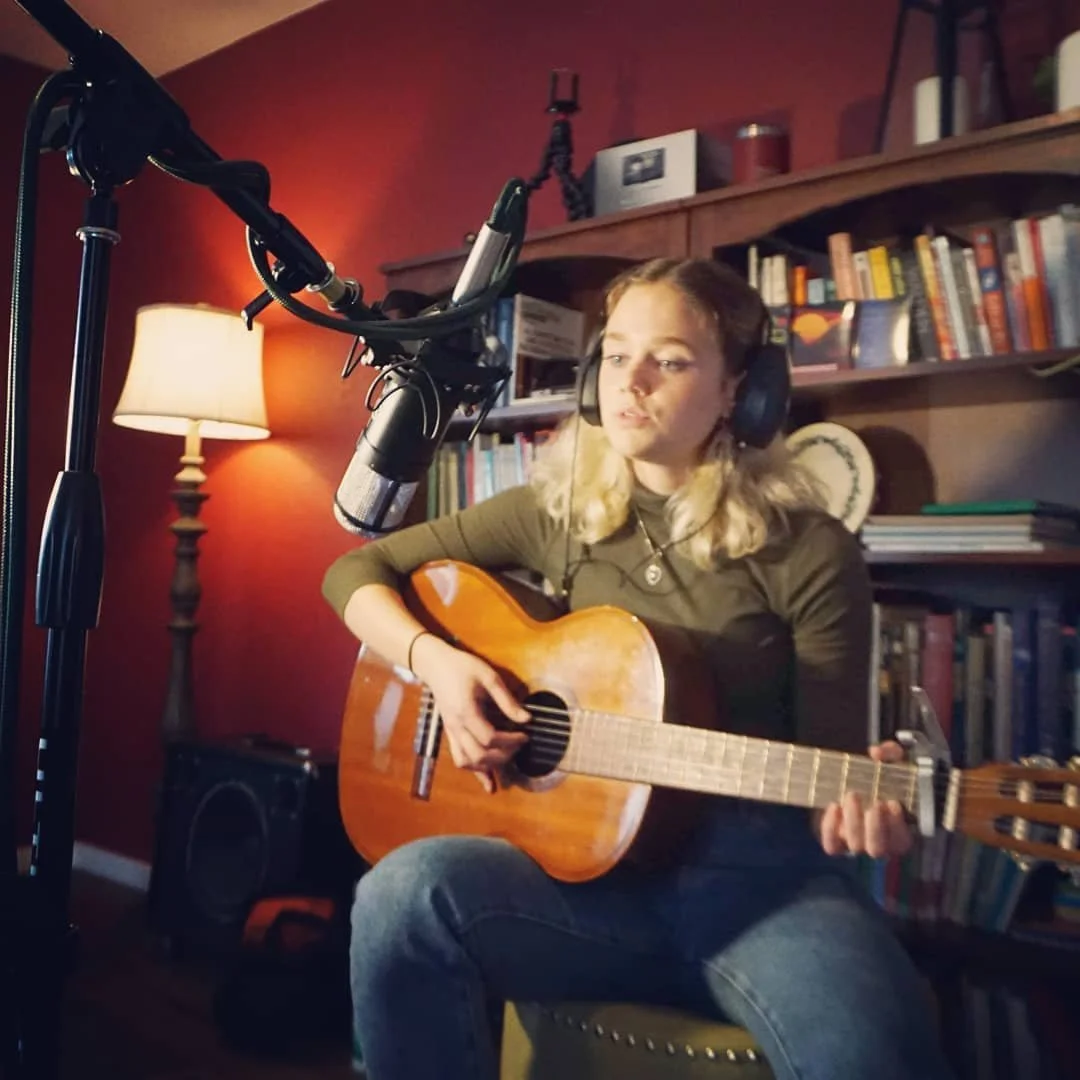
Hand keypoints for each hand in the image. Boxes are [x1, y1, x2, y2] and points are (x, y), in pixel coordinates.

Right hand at [411, 633, 529, 792]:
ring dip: (489, 766)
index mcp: (466, 712)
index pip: (490, 738)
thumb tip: (526, 719)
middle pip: (479, 755)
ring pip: (467, 761)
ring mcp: (451, 732)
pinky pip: (460, 758)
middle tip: (519, 744)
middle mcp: (456, 727)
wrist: (435, 665)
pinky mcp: (450, 734)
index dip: (511, 741)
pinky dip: (475, 772)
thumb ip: (507, 700)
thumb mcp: (489, 677)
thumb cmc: (462, 667)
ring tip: (507, 759)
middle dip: (503, 755)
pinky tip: (489, 783)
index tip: (525, 735)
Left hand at [817, 740, 913, 858]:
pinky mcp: (835, 839)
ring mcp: (855, 843)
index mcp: (899, 832)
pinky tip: (833, 806)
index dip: (897, 826)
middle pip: (877, 849)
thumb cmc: (879, 775)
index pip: (901, 842)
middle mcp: (878, 843)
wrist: (852, 780)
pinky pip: (832, 845)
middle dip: (874, 827)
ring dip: (853, 822)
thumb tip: (877, 752)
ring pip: (855, 846)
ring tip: (852, 795)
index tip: (893, 803)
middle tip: (873, 802)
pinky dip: (831, 829)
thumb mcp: (890, 760)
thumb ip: (889, 753)